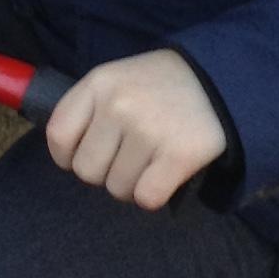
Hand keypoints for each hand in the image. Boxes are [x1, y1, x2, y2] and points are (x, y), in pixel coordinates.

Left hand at [44, 50, 226, 210]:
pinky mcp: (178, 154)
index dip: (68, 156)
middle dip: (106, 172)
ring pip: (117, 188)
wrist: (219, 80)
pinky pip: (146, 198)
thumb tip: (67, 157)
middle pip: (87, 170)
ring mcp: (148, 130)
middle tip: (130, 156)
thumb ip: (90, 110)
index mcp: (99, 82)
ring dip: (133, 183)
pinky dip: (155, 194)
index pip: (59, 136)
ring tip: (152, 159)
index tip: (85, 155)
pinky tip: (165, 174)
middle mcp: (119, 104)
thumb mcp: (118, 79)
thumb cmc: (159, 86)